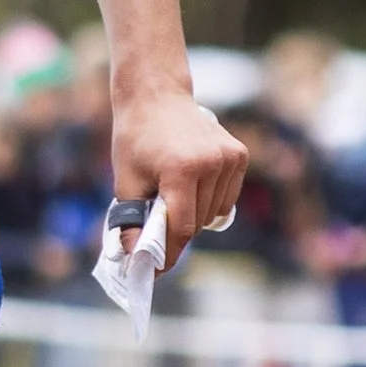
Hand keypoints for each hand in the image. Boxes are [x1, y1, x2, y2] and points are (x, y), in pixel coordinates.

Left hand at [112, 85, 246, 265]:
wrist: (156, 96)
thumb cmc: (135, 138)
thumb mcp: (125, 180)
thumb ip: (132, 220)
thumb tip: (133, 258)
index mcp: (182, 169)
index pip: (181, 227)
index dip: (167, 252)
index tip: (154, 270)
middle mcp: (213, 163)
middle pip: (198, 222)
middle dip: (175, 234)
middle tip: (155, 237)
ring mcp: (230, 158)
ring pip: (214, 213)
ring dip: (194, 217)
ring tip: (171, 200)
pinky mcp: (240, 154)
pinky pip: (226, 197)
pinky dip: (209, 201)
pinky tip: (190, 186)